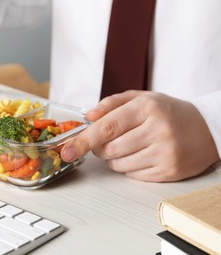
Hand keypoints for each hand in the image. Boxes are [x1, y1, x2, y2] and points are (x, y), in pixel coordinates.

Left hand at [61, 91, 219, 181]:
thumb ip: (112, 103)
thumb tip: (88, 116)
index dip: (83, 141)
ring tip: (128, 145)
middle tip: (107, 140)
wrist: (206, 128)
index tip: (67, 151)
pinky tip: (141, 154)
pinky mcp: (169, 170)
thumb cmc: (168, 112)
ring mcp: (165, 152)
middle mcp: (157, 130)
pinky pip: (133, 175)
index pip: (106, 128)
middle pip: (109, 149)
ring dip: (114, 158)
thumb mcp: (142, 98)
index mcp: (147, 108)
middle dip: (99, 148)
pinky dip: (129, 167)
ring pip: (119, 164)